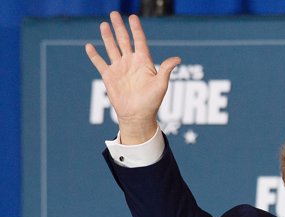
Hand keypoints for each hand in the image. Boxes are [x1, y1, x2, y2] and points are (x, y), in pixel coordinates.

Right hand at [85, 11, 180, 143]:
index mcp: (143, 62)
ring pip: (111, 48)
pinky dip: (94, 55)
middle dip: (119, 27)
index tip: (132, 17)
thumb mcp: (161, 85)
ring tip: (104, 24)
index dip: (136, 29)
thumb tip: (178, 58)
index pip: (139, 41)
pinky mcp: (109, 76)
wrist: (138, 116)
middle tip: (114, 13)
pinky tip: (89, 46)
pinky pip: (100, 63)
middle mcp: (131, 62)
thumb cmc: (152, 102)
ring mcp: (119, 68)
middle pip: (123, 40)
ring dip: (107, 36)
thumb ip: (166, 70)